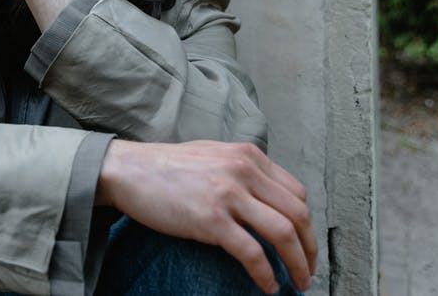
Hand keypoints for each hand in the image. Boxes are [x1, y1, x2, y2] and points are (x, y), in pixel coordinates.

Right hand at [97, 139, 316, 293]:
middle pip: (298, 214)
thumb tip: (267, 198)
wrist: (128, 170)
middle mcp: (244, 171)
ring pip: (282, 234)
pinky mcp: (211, 219)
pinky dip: (265, 274)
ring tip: (297, 283)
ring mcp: (228, 194)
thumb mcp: (213, 155)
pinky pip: (251, 252)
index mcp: (248, 156)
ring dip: (297, 264)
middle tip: (308, 271)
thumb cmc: (166, 166)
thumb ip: (242, 170)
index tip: (305, 245)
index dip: (307, 225)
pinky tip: (268, 286)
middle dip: (309, 249)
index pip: (297, 193)